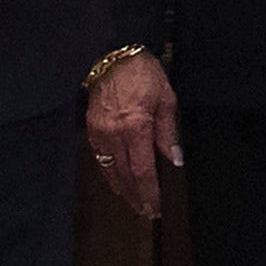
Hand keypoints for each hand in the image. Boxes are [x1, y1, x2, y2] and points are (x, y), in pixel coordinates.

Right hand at [86, 50, 180, 218]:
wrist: (114, 54)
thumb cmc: (143, 72)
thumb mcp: (165, 98)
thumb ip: (169, 132)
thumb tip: (175, 159)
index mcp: (136, 128)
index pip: (142, 171)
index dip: (149, 193)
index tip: (155, 207)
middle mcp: (115, 135)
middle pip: (125, 176)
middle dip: (135, 196)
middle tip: (145, 211)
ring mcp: (100, 133)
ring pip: (110, 171)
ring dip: (122, 188)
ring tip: (132, 201)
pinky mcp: (91, 128)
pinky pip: (100, 158)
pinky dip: (109, 172)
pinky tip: (116, 179)